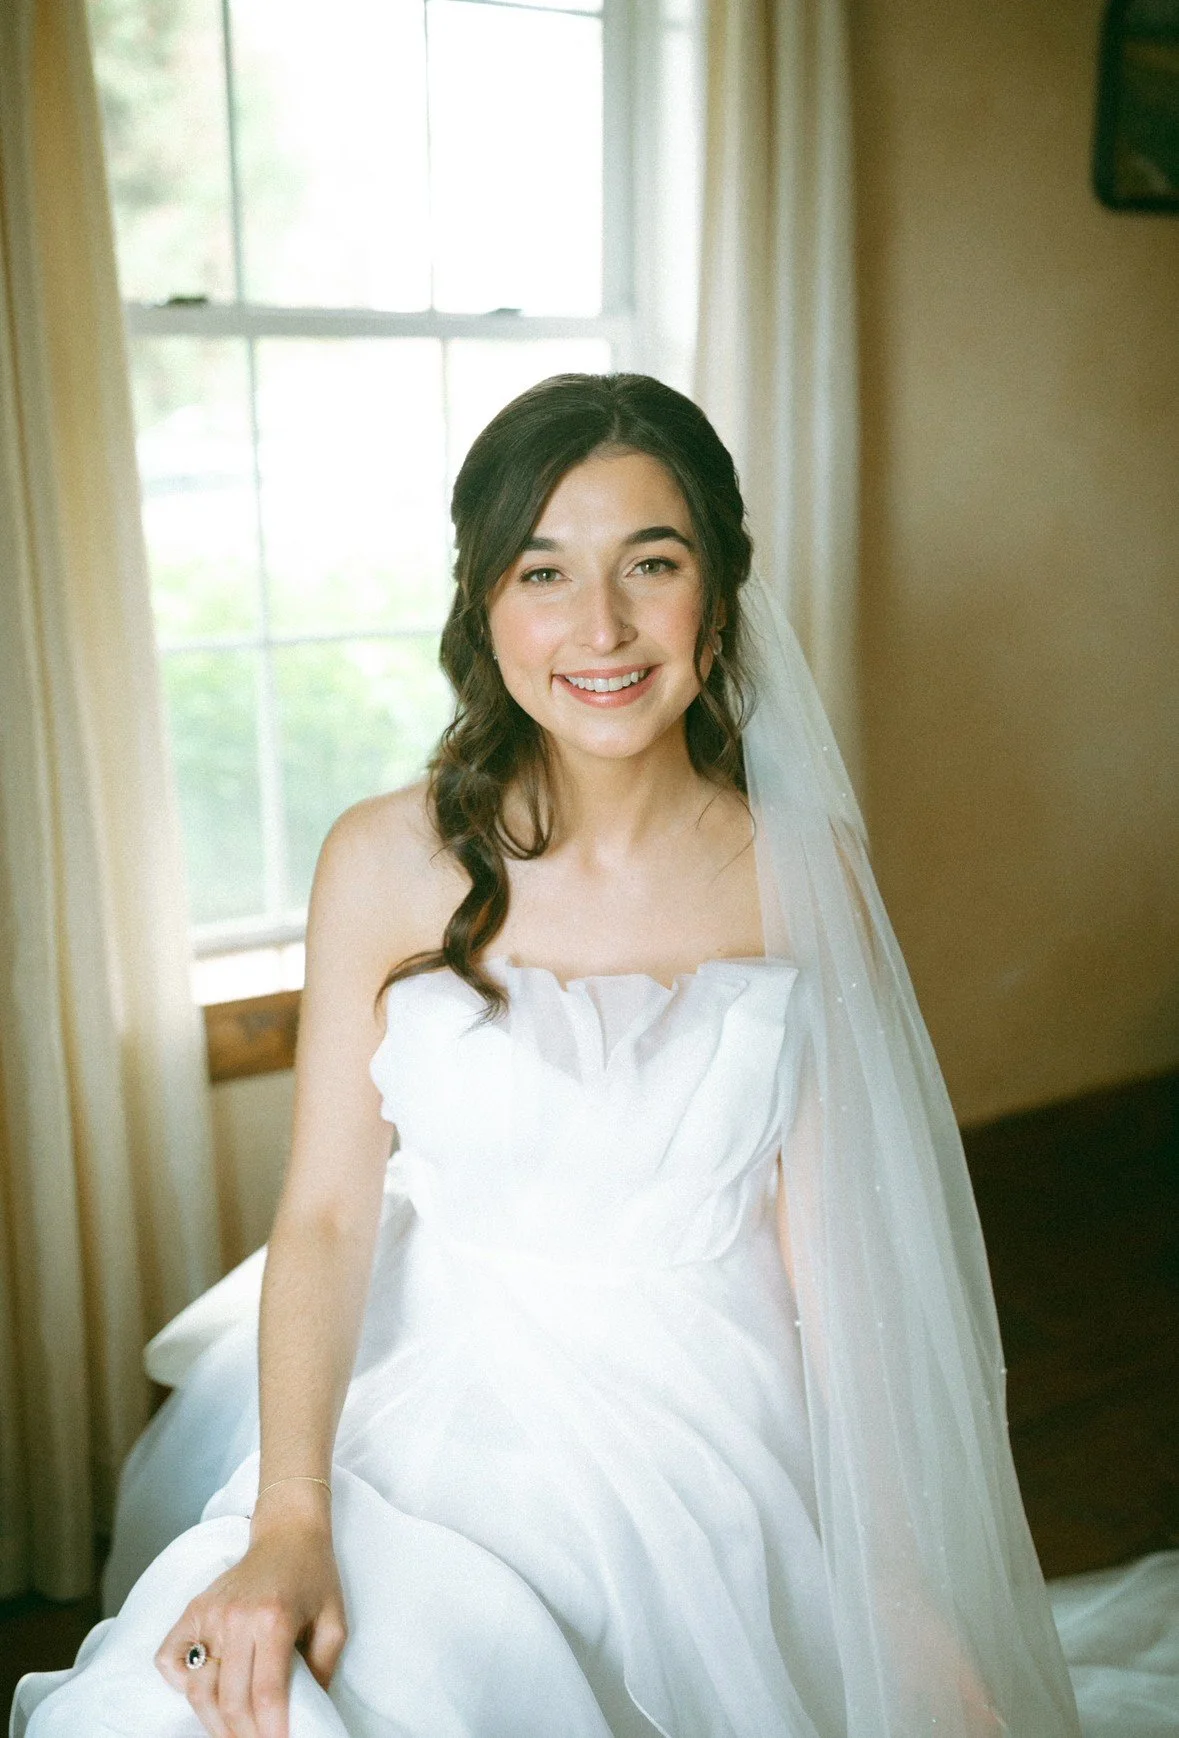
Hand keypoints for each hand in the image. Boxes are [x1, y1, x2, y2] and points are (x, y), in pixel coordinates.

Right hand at [155, 1514, 346, 1737]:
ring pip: (198, 1688)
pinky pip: (170, 1659)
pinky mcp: (193, 1610)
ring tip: (234, 1733)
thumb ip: (323, 1670)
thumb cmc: (314, 1577)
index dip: (271, 1730)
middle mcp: (236, 1618)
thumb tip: (307, 1714)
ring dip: (214, 1723)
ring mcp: (209, 1613)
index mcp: (273, 1619)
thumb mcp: (334, 1622)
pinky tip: (205, 1694)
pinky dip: (180, 1685)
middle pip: (230, 1699)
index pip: (265, 1693)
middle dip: (244, 1734)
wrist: (288, 1533)